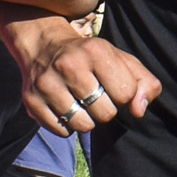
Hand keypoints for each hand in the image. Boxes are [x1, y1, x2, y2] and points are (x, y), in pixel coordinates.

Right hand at [0, 13, 161, 137]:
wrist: (43, 44)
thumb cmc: (90, 57)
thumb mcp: (121, 60)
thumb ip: (144, 83)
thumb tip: (139, 111)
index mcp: (95, 51)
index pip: (126, 94)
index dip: (124, 95)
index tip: (114, 86)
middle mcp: (69, 65)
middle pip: (105, 114)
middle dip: (106, 109)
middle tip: (95, 96)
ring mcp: (47, 84)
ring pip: (83, 125)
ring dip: (87, 120)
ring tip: (81, 102)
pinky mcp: (32, 100)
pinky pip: (62, 131)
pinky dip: (67, 126)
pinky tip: (64, 107)